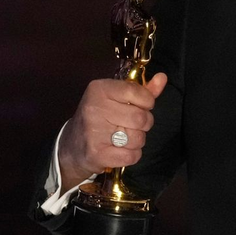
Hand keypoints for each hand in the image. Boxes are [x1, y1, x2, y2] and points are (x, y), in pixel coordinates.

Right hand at [57, 73, 167, 191]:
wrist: (72, 145)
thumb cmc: (100, 117)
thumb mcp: (116, 98)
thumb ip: (142, 89)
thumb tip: (162, 78)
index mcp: (99, 89)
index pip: (137, 92)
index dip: (147, 102)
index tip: (140, 106)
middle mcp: (95, 108)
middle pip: (141, 118)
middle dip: (143, 124)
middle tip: (130, 125)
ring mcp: (94, 132)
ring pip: (139, 138)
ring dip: (137, 140)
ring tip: (123, 137)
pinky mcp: (97, 154)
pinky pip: (132, 156)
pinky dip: (131, 155)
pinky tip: (119, 150)